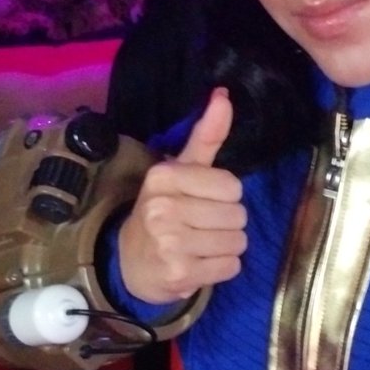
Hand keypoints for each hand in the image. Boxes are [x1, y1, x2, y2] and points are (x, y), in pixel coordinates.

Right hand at [118, 88, 246, 302]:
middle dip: (227, 223)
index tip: (201, 201)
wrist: (132, 262)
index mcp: (164, 177)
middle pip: (237, 215)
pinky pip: (230, 267)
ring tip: (200, 246)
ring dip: (226, 247)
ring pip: (237, 242)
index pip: (232, 186)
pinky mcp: (179, 274)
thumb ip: (206, 135)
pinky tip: (199, 264)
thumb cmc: (165, 210)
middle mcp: (163, 208)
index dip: (225, 196)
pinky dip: (221, 268)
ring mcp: (169, 243)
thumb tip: (224, 94)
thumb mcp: (180, 170)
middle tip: (200, 227)